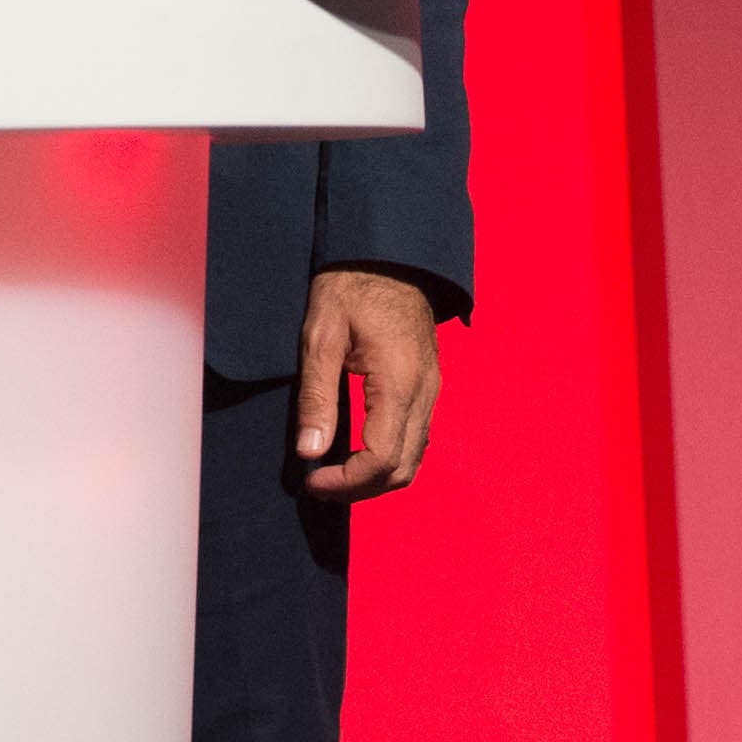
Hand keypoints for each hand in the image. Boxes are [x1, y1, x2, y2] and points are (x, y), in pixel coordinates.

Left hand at [293, 264, 439, 499]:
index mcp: (398, 383)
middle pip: (401, 470)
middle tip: (318, 484)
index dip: (345, 483)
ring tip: (334, 472)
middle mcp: (424, 393)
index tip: (310, 481)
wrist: (388, 252)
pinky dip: (389, 457)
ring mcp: (432, 389)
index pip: (380, 460)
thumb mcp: (321, 336)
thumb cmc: (349, 286)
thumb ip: (316, 397)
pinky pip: (416, 437)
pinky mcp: (428, 384)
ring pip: (413, 458)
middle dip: (359, 488)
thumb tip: (309, 452)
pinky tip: (357, 449)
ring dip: (375, 477)